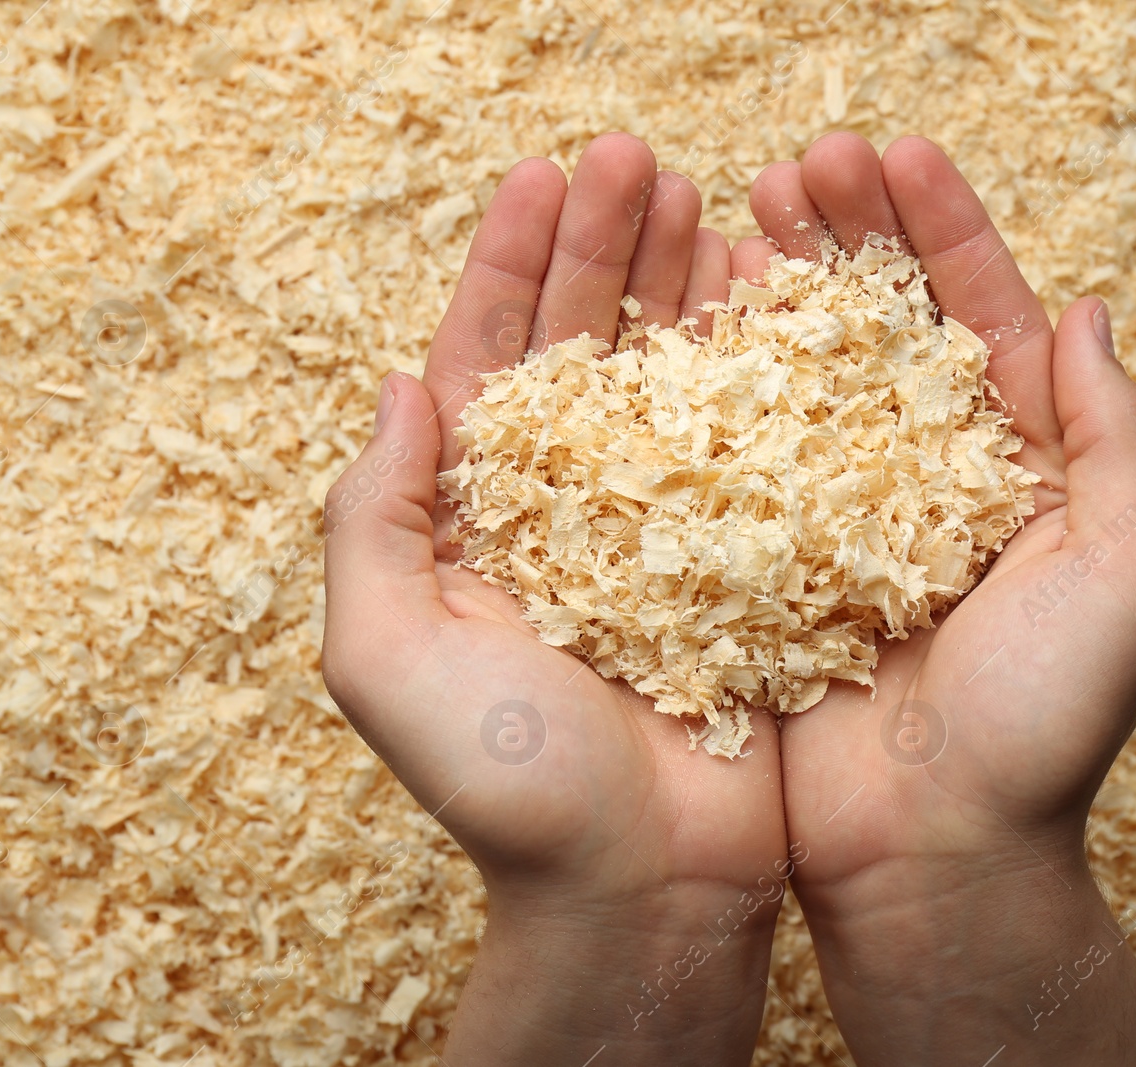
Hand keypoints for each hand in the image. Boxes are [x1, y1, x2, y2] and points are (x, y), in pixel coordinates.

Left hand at [321, 133, 786, 1065]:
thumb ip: (373, 517)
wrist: (644, 885)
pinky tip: (763, 289)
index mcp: (477, 517)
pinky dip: (753, 361)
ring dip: (678, 281)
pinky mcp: (743, 555)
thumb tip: (403, 384)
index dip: (508, 265)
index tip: (539, 176)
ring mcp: (661, 528)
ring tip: (704, 193)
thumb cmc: (507, 785)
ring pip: (667, 375)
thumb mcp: (386, 651)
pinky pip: (747, 438)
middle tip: (635, 156)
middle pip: (581, 345)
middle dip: (602, 246)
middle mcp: (568, 508)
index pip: (488, 359)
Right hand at [733, 133, 1135, 1063]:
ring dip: (775, 286)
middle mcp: (926, 477)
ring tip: (735, 207)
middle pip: (883, 325)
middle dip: (847, 236)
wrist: (933, 854)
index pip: (980, 316)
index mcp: (1018, 466)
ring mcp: (840, 515)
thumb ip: (1116, 438)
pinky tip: (690, 313)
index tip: (896, 151)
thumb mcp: (1131, 570)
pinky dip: (718, 377)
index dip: (943, 229)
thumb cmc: (1046, 725)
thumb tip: (1085, 311)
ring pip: (804, 372)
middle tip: (797, 164)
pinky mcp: (767, 560)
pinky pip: (740, 451)